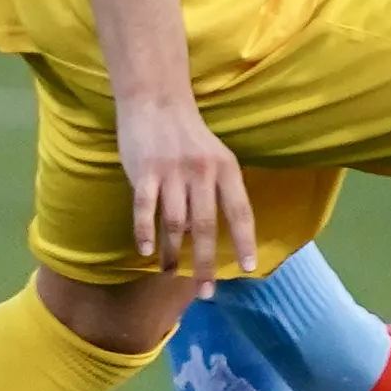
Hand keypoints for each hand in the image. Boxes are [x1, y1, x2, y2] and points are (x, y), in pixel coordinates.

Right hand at [118, 96, 256, 280]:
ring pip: (174, 222)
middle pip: (205, 225)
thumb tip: (214, 236)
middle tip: (206, 292)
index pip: (239, 210)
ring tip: (171, 273)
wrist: (155, 99)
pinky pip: (144, 208)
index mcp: (225, 168)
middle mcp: (201, 171)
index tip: (247, 268)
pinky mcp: (144, 171)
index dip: (244, 240)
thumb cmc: (188, 135)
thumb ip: (218, 191)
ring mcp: (171, 171)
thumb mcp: (215, 157)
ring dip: (173, 253)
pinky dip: (145, 232)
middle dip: (206, 262)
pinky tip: (147, 252)